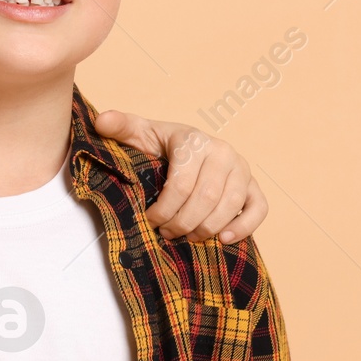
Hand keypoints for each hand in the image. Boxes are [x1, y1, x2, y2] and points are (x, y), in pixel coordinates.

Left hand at [91, 111, 268, 242]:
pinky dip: (244, 227)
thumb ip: (120, 127)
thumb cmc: (161, 145)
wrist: (189, 146)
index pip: (182, 183)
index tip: (150, 219)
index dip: (165, 208)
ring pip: (230, 206)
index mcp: (194, 140)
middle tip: (166, 233)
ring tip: (186, 237)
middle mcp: (223, 152)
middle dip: (183, 222)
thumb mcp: (139, 134)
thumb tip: (101, 121)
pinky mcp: (254, 186)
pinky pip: (258, 209)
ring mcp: (242, 169)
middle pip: (206, 198)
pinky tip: (223, 239)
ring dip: (206, 228)